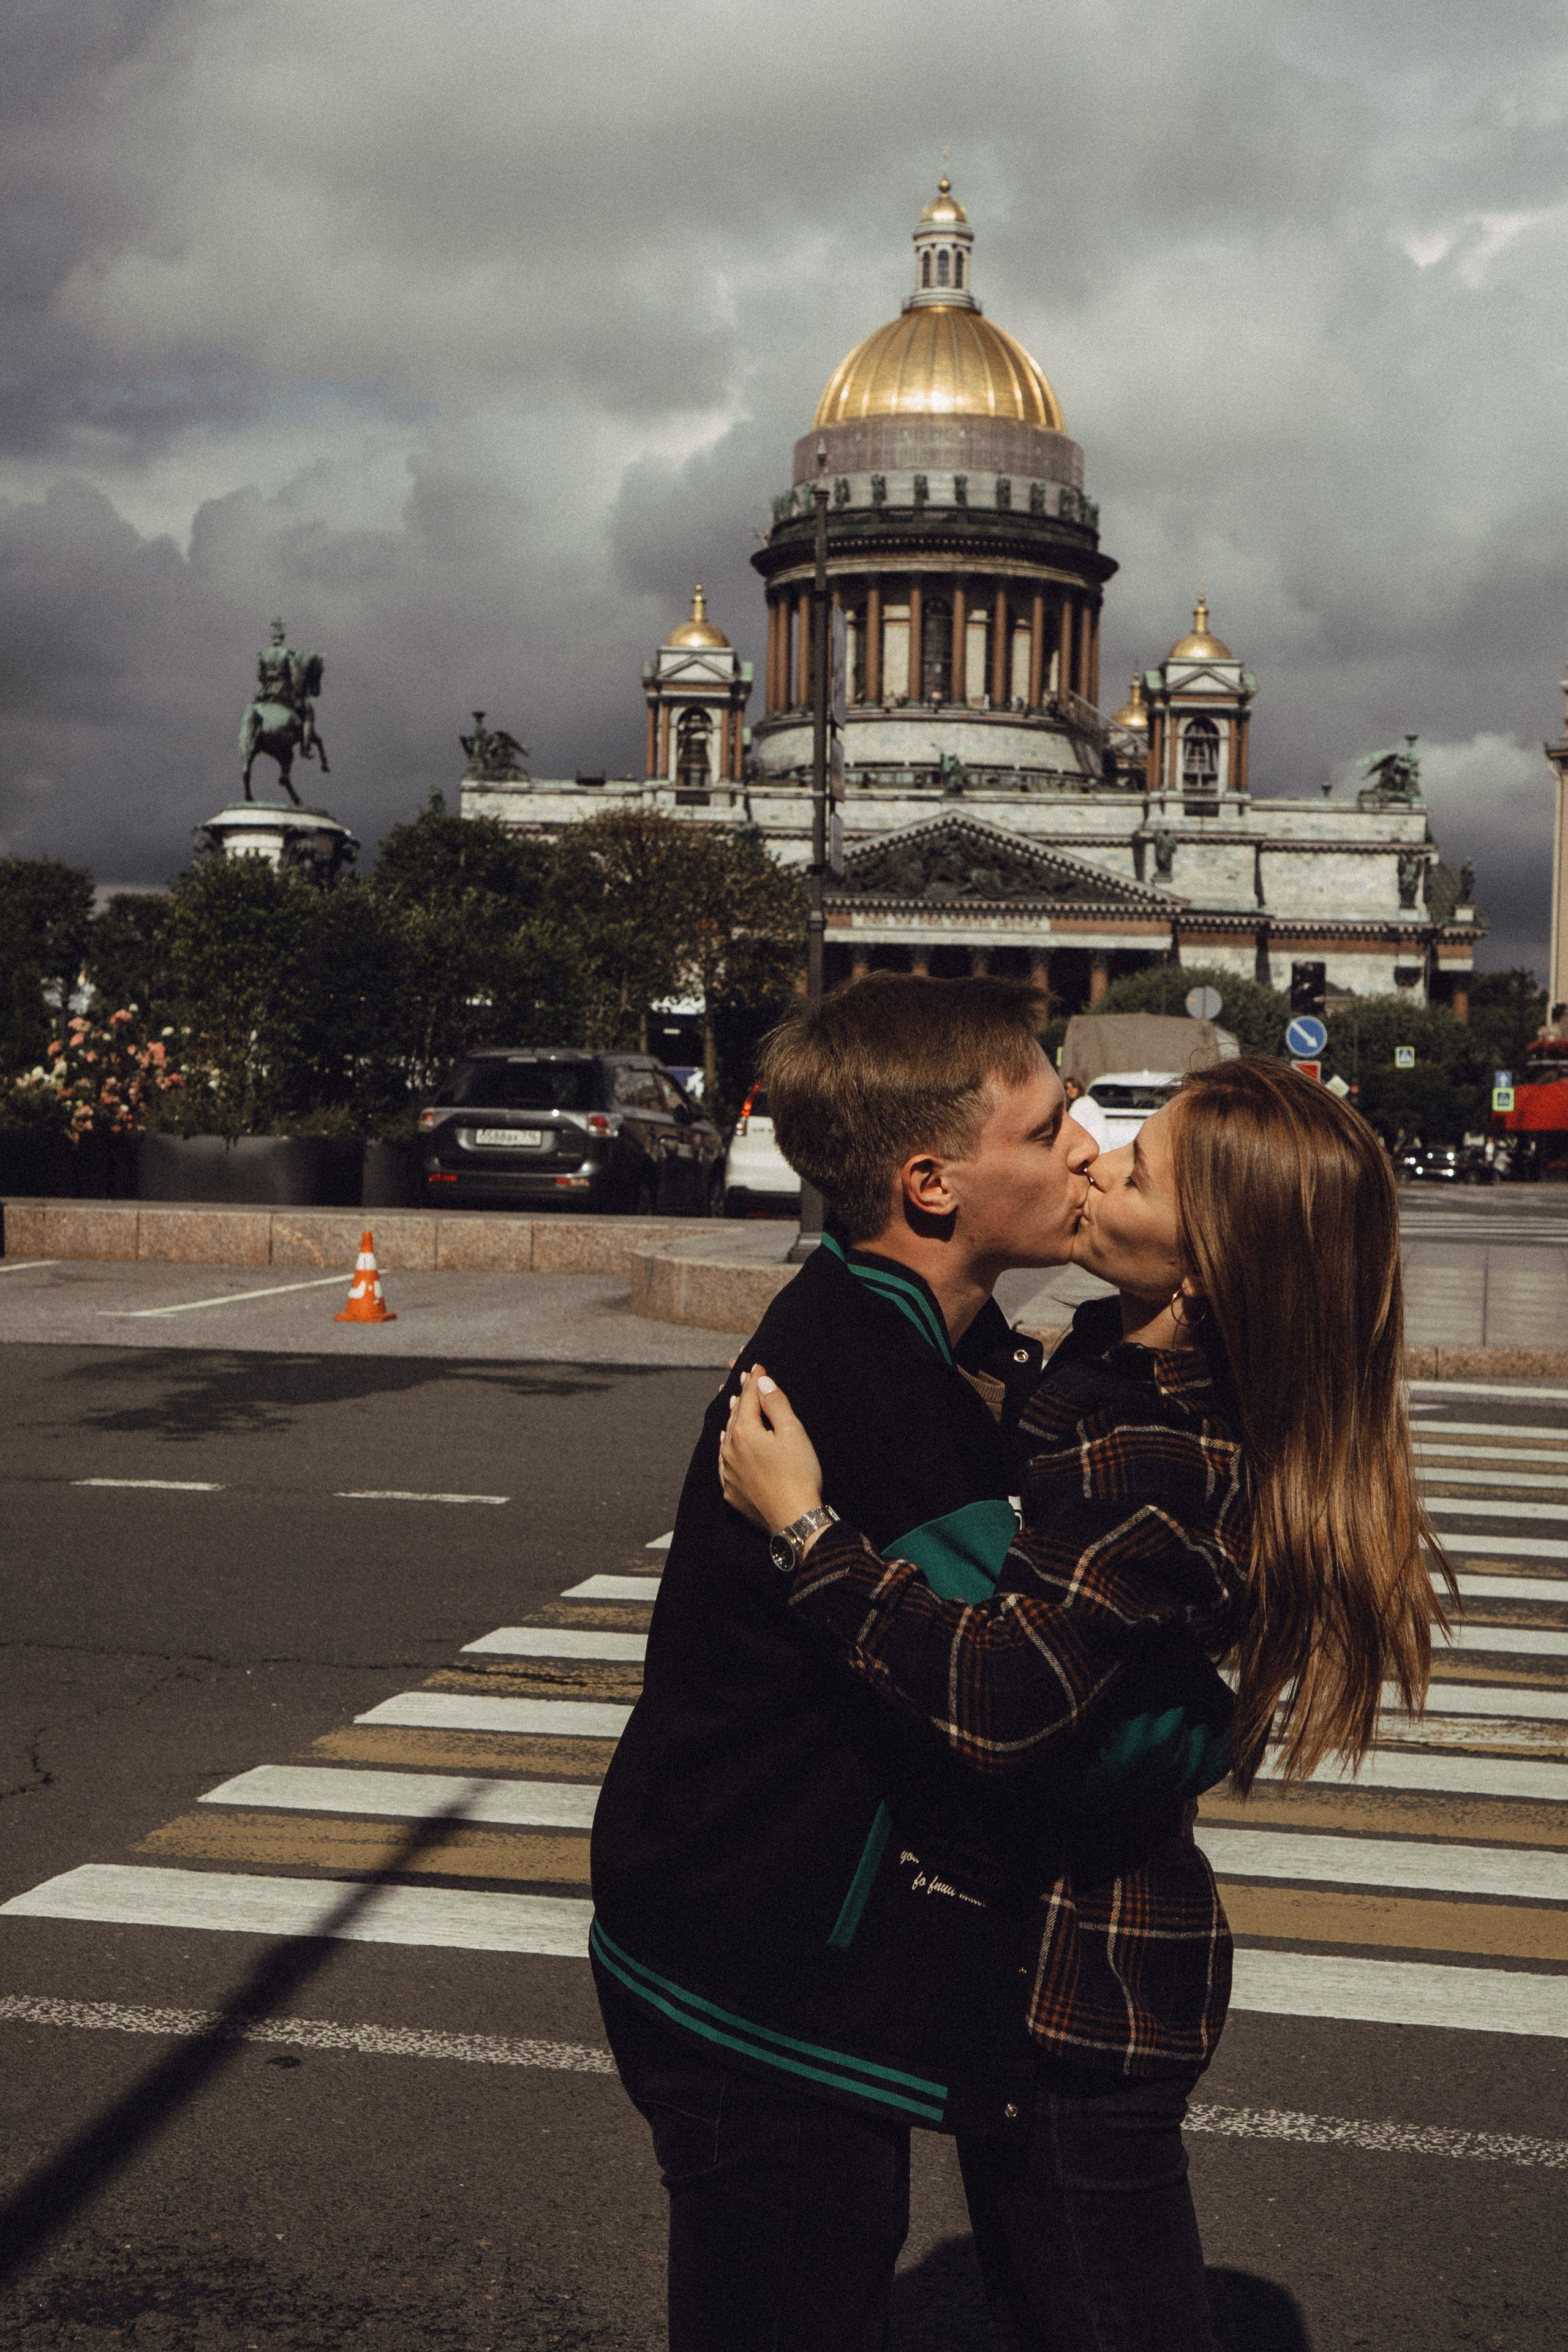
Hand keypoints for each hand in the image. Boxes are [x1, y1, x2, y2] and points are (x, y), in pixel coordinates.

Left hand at [718, 1365, 825, 1536]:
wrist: (794, 1519)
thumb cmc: (799, 1475)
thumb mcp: (793, 1432)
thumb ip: (776, 1404)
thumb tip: (761, 1381)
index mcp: (744, 1432)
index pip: (749, 1399)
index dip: (754, 1380)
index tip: (756, 1365)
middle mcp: (729, 1450)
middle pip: (735, 1416)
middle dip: (740, 1396)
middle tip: (743, 1378)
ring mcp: (728, 1472)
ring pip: (726, 1438)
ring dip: (731, 1419)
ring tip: (732, 1405)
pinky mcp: (731, 1491)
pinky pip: (724, 1461)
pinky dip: (726, 1447)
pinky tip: (727, 1443)